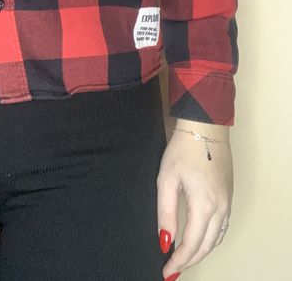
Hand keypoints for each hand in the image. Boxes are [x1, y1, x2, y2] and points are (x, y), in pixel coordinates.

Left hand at [157, 120, 232, 279]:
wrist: (205, 128)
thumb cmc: (183, 150)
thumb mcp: (166, 179)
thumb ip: (165, 212)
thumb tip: (165, 240)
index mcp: (204, 205)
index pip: (191, 244)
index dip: (178, 261)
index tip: (166, 271)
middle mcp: (220, 208)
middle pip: (206, 246)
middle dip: (189, 261)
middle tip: (173, 270)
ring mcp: (228, 203)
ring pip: (217, 239)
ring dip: (201, 252)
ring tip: (184, 259)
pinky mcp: (229, 196)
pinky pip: (223, 227)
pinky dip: (211, 240)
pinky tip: (200, 241)